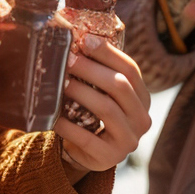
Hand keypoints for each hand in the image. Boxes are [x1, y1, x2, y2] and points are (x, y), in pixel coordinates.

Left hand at [53, 37, 151, 175]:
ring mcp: (129, 140)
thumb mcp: (101, 92)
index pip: (131, 70)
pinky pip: (87, 138)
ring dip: (81, 92)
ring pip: (106, 109)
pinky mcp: (110, 158)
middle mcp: (141, 118)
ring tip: (60, 83)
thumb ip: (97, 70)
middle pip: (119, 86)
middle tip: (67, 60)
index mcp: (142, 98)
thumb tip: (75, 36)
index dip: (108, 53)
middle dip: (91, 69)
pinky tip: (53, 117)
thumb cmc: (93, 113)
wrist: (88, 153)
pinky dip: (68, 125)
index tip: (85, 40)